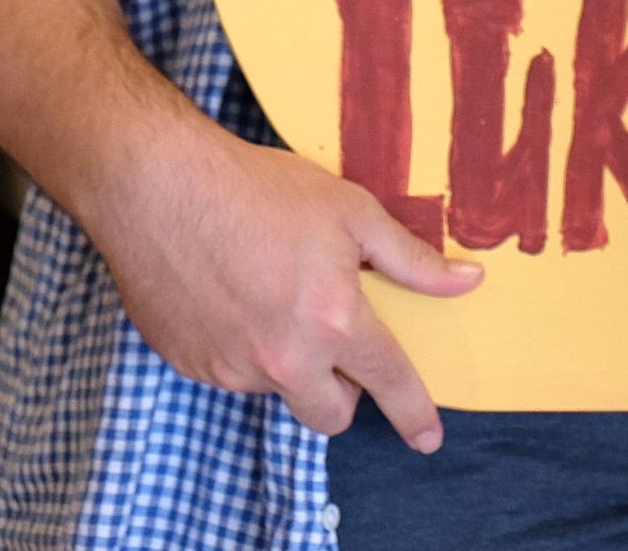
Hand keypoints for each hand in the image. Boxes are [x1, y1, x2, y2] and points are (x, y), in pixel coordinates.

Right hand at [85, 124, 482, 449]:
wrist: (160, 188)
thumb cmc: (261, 190)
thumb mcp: (352, 212)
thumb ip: (411, 259)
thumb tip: (467, 282)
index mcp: (331, 321)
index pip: (387, 381)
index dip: (414, 411)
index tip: (429, 438)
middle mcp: (282, 358)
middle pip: (330, 415)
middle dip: (346, 393)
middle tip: (340, 343)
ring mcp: (230, 368)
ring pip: (280, 390)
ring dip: (291, 362)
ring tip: (277, 294)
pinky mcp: (191, 365)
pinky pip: (235, 374)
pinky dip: (246, 348)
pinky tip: (236, 296)